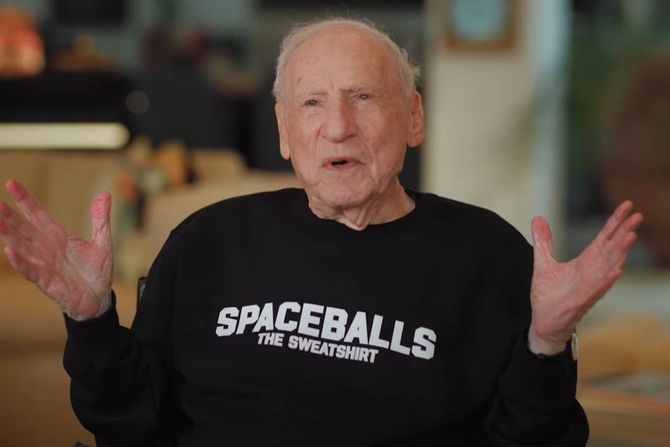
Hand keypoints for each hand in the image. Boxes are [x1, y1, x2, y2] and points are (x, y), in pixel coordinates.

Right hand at [0, 180, 112, 320]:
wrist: (99, 298)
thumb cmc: (96, 271)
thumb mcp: (102, 241)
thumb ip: (100, 219)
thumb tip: (105, 193)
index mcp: (57, 236)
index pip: (37, 214)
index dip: (25, 200)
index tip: (11, 183)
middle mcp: (46, 248)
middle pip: (23, 228)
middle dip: (9, 216)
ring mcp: (44, 264)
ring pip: (22, 247)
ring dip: (9, 235)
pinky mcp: (47, 281)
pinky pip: (31, 270)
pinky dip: (21, 261)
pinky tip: (10, 251)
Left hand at [528, 201, 642, 354]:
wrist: (544, 323)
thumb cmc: (549, 295)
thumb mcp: (542, 263)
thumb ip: (544, 242)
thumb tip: (538, 218)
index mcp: (586, 261)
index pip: (604, 237)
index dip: (615, 221)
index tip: (629, 205)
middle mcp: (593, 272)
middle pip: (612, 248)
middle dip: (625, 231)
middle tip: (638, 216)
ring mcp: (590, 286)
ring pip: (609, 266)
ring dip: (620, 252)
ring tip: (631, 235)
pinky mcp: (582, 301)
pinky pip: (598, 289)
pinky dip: (607, 279)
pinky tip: (617, 269)